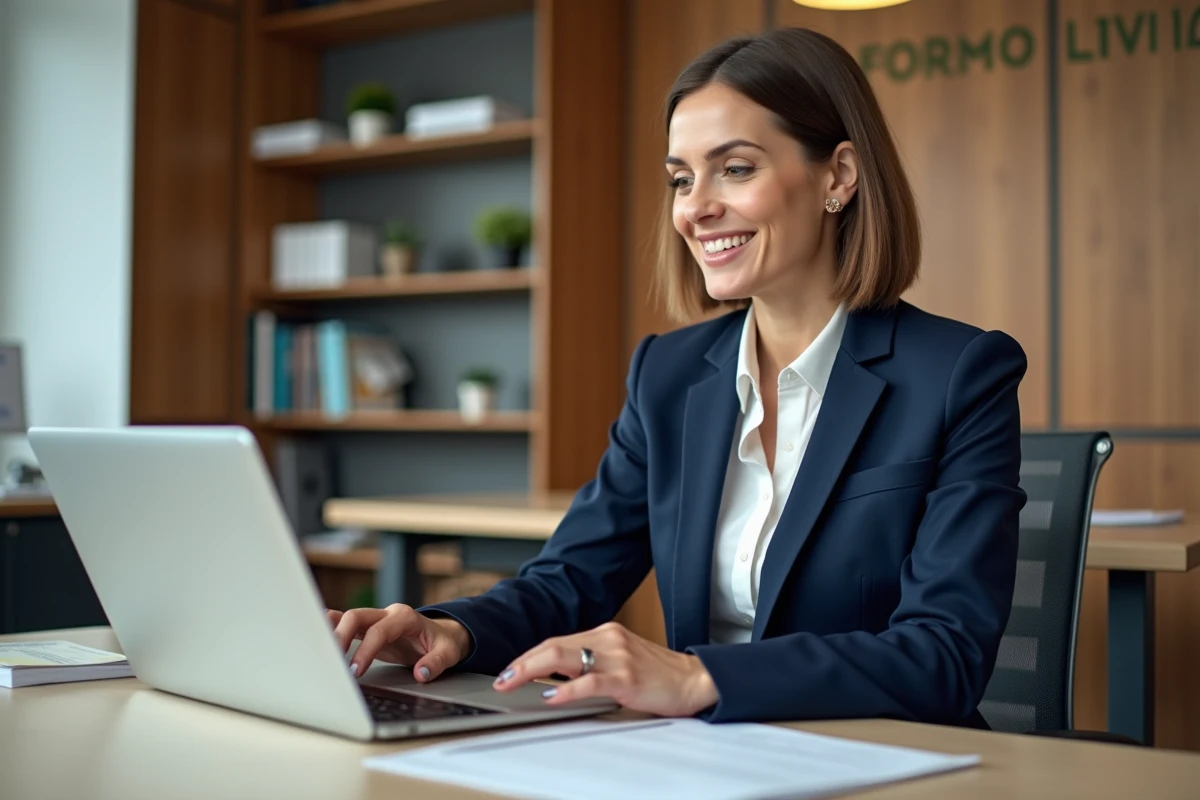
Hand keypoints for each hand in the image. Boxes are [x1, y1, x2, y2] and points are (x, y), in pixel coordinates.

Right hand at [327, 604, 471, 683]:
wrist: (443, 635)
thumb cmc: (443, 643)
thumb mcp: (448, 653)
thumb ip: (436, 663)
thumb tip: (421, 673)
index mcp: (405, 617)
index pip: (379, 631)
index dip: (365, 650)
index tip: (355, 671)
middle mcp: (387, 614)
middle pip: (356, 616)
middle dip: (340, 637)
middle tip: (331, 664)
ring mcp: (375, 619)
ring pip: (346, 618)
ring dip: (330, 633)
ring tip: (315, 651)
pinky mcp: (367, 628)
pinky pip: (345, 624)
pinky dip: (329, 628)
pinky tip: (314, 638)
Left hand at [491, 622, 718, 716]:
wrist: (694, 680)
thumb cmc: (658, 675)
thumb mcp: (621, 660)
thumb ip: (592, 662)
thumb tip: (555, 677)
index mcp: (605, 633)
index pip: (556, 641)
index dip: (529, 656)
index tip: (509, 670)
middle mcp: (608, 638)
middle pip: (554, 645)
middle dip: (522, 662)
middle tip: (501, 679)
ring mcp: (618, 656)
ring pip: (564, 658)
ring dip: (532, 670)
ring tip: (512, 683)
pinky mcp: (627, 678)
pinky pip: (589, 681)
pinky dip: (566, 689)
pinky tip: (551, 696)